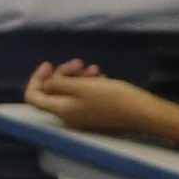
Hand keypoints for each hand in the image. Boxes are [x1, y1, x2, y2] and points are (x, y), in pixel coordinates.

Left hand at [20, 63, 177, 141]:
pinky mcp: (100, 113)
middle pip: (54, 91)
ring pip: (72, 92)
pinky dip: (90, 83)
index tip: (49, 64)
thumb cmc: (112, 99)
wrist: (145, 113)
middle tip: (78, 62)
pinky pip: (87, 96)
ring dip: (79, 76)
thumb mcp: (81, 87)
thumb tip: (46, 84)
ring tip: (94, 67)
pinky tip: (102, 76)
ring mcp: (85, 116)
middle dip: (63, 73)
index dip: (37, 79)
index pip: (33, 97)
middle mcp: (70, 117)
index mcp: (61, 111)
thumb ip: (58, 84)